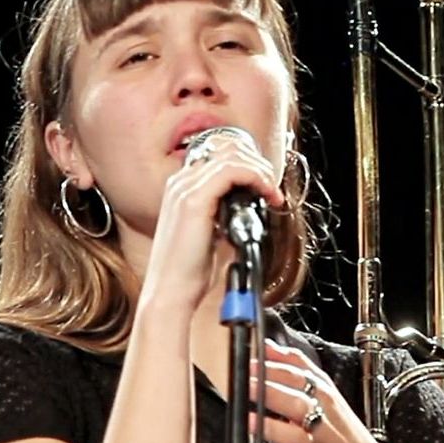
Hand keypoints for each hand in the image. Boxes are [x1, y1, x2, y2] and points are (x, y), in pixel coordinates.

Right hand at [138, 138, 283, 315]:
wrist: (171, 294)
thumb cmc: (189, 272)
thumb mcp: (211, 234)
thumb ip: (226, 214)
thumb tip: (251, 205)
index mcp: (181, 188)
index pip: (219, 154)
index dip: (247, 163)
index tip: (265, 185)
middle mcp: (180, 183)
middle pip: (227, 148)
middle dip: (257, 164)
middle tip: (272, 188)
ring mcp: (185, 189)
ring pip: (232, 156)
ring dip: (260, 170)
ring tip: (272, 192)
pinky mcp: (194, 201)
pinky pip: (232, 171)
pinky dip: (256, 178)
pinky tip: (267, 194)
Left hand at [249, 339, 389, 442]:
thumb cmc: (342, 430)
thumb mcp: (327, 392)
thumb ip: (298, 366)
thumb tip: (268, 345)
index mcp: (323, 397)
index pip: (299, 376)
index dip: (274, 368)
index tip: (250, 362)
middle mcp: (321, 421)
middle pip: (297, 402)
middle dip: (271, 392)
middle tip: (246, 384)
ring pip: (296, 438)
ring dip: (272, 429)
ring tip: (249, 420)